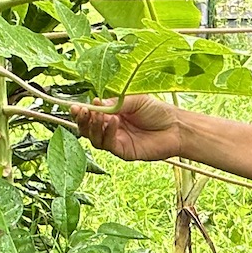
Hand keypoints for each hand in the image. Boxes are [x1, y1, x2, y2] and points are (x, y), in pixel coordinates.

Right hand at [72, 94, 186, 162]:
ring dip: (93, 126)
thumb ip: (115, 103)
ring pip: (94, 138)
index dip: (82, 112)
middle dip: (82, 120)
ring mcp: (116, 141)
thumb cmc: (157, 112)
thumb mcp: (135, 100)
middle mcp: (111, 129)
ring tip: (98, 115)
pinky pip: (108, 144)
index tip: (76, 106)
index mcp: (112, 114)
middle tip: (81, 111)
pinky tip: (113, 122)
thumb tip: (95, 103)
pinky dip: (108, 133)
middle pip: (88, 129)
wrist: (175, 128)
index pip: (91, 115)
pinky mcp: (123, 152)